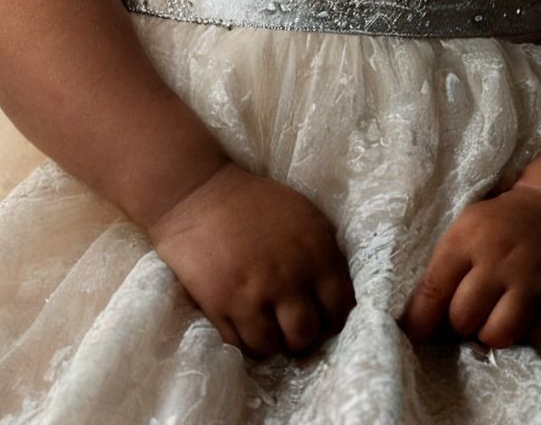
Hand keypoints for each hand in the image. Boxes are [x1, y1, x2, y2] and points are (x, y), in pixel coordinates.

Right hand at [147, 161, 355, 359]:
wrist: (200, 194)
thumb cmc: (255, 202)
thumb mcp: (305, 216)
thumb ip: (326, 254)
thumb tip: (338, 295)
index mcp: (316, 254)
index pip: (340, 308)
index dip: (331, 317)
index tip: (319, 316)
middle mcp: (290, 279)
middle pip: (306, 335)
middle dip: (300, 335)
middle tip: (289, 325)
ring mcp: (255, 296)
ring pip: (273, 347)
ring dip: (271, 340)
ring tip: (265, 324)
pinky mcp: (222, 306)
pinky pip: (241, 345)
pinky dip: (244, 339)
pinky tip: (244, 322)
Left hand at [399, 182, 540, 351]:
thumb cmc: (502, 226)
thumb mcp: (467, 230)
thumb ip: (444, 270)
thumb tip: (419, 322)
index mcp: (470, 237)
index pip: (434, 289)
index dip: (420, 319)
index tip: (415, 335)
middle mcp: (501, 258)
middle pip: (463, 319)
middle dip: (462, 324)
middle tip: (472, 314)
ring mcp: (535, 281)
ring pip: (498, 336)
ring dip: (493, 334)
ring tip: (497, 317)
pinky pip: (535, 341)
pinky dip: (528, 334)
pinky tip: (529, 313)